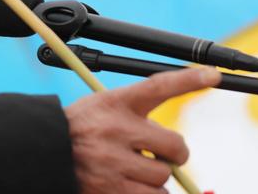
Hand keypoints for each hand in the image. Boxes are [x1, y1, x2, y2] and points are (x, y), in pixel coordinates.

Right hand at [65, 66, 220, 193]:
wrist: (45, 151)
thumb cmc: (79, 129)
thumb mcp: (102, 109)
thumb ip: (135, 119)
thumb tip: (174, 148)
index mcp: (114, 104)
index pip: (157, 87)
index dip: (187, 80)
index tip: (212, 76)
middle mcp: (116, 129)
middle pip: (174, 145)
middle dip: (172, 154)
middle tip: (158, 153)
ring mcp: (114, 161)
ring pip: (164, 175)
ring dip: (154, 176)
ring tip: (132, 169)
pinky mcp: (113, 188)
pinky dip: (148, 193)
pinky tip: (130, 183)